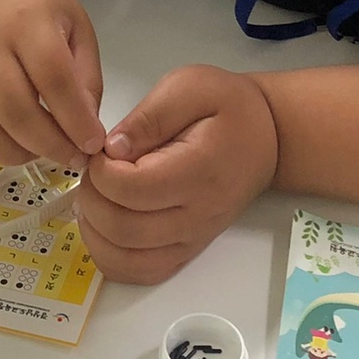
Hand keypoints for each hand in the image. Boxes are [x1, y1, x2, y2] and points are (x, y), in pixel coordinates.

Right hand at [0, 0, 104, 167]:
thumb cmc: (38, 6)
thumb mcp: (78, 28)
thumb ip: (87, 79)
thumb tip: (86, 133)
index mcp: (27, 22)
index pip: (52, 80)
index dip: (75, 120)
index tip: (92, 144)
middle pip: (14, 109)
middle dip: (48, 145)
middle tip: (69, 156)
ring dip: (12, 152)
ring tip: (35, 151)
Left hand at [76, 65, 277, 284]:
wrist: (267, 139)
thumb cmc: (229, 108)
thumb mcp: (189, 87)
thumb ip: (148, 116)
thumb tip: (112, 148)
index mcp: (197, 171)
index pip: (132, 190)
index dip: (101, 171)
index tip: (101, 150)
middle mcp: (196, 215)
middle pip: (123, 229)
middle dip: (92, 198)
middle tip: (94, 170)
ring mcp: (191, 239)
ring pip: (126, 259)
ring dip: (94, 231)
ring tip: (96, 196)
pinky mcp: (186, 250)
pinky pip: (140, 272)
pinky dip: (110, 256)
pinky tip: (103, 227)